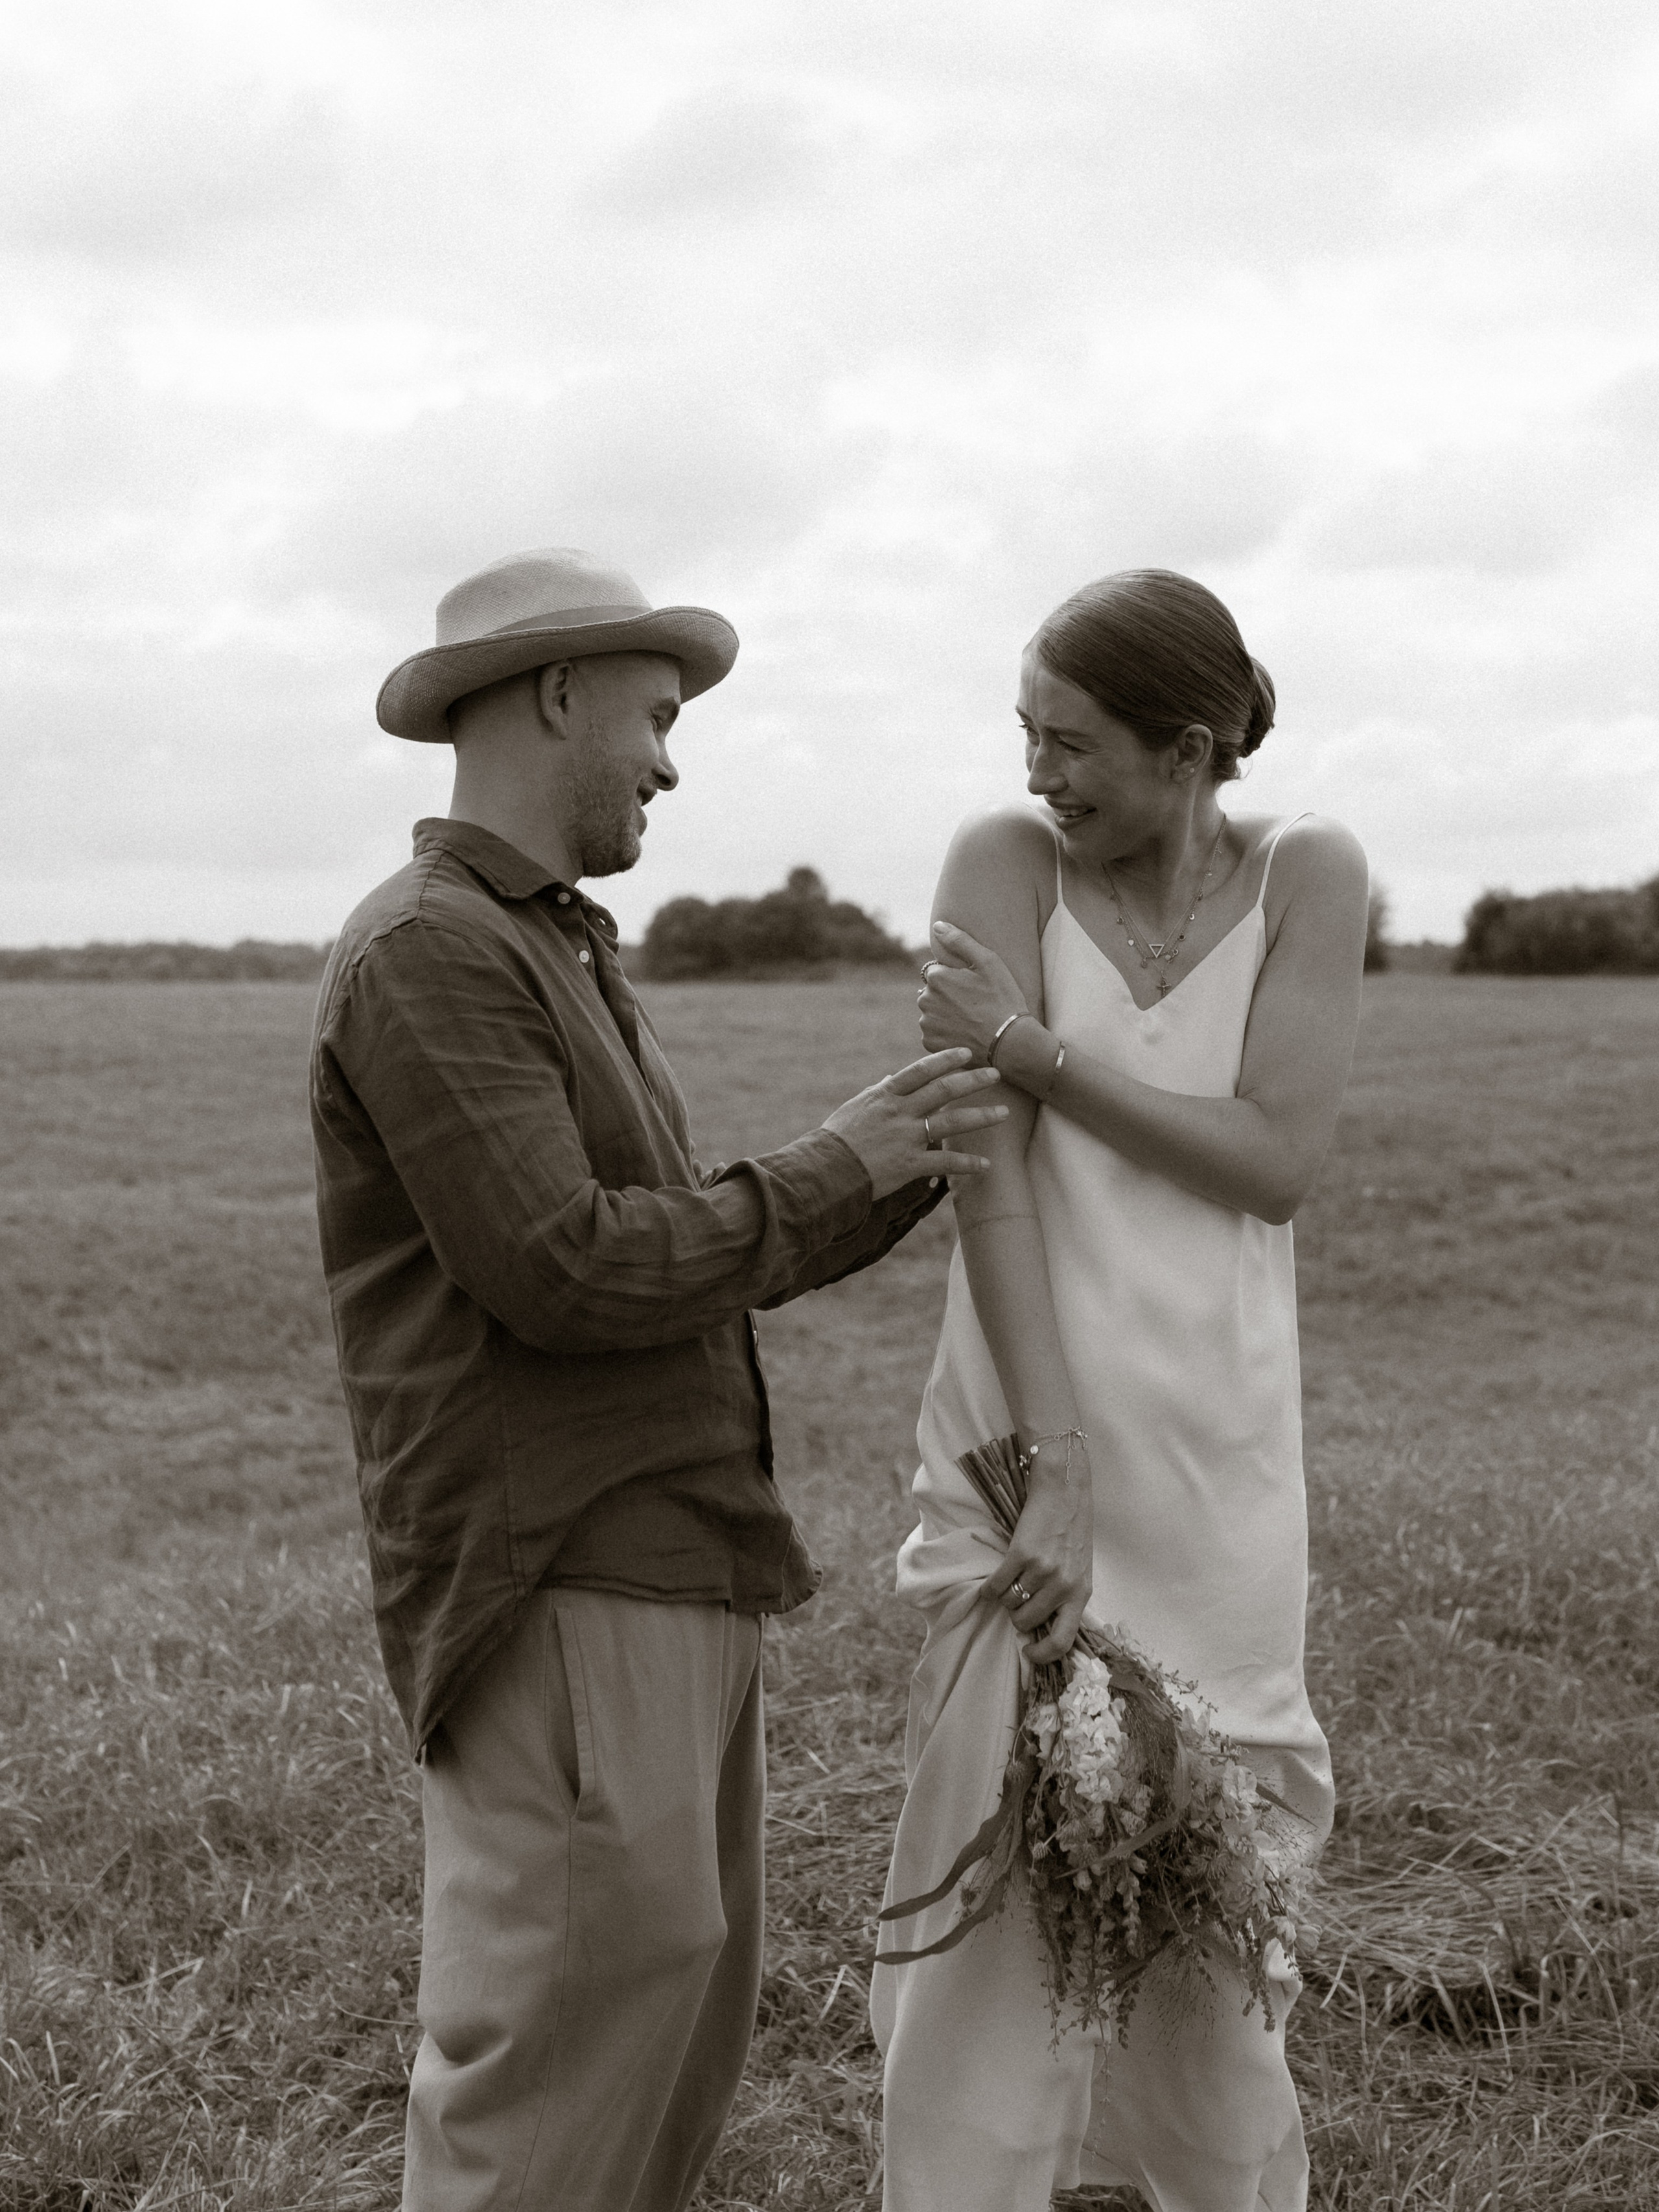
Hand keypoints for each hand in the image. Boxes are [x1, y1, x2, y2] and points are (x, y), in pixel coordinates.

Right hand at [822, 1047, 1006, 1199]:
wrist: (825, 1170)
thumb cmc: (835, 1138)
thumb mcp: (855, 1107)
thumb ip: (877, 1092)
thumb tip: (891, 1077)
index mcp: (886, 1095)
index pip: (921, 1070)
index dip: (945, 1060)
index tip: (966, 1053)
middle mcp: (900, 1112)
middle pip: (944, 1090)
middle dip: (973, 1080)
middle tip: (996, 1073)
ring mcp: (906, 1138)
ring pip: (951, 1122)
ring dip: (981, 1116)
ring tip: (1003, 1113)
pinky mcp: (909, 1165)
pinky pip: (945, 1162)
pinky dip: (967, 1163)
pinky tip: (986, 1165)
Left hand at [919, 922, 1028, 1059]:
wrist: (1010, 1042)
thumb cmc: (1003, 999)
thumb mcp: (989, 962)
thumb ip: (960, 941)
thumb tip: (938, 926)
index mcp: (937, 978)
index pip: (937, 972)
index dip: (956, 979)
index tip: (974, 989)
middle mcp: (926, 1000)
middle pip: (933, 992)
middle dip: (948, 995)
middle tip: (975, 1005)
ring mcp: (927, 1024)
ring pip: (933, 1012)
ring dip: (946, 1014)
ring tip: (971, 1020)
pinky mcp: (930, 1043)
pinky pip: (934, 1033)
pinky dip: (946, 1033)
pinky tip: (965, 1033)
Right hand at [981, 1442, 1093, 1663]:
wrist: (1064, 1492)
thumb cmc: (1073, 1531)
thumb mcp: (1080, 1569)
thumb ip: (1066, 1596)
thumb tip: (1043, 1625)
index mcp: (1081, 1593)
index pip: (1063, 1640)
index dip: (1043, 1654)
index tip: (1030, 1652)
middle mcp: (1063, 1585)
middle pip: (1028, 1622)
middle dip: (1018, 1617)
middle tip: (1017, 1603)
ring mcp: (1042, 1570)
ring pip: (1011, 1604)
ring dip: (1005, 1600)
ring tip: (1008, 1586)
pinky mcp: (1021, 1554)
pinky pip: (997, 1585)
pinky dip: (989, 1589)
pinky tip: (989, 1586)